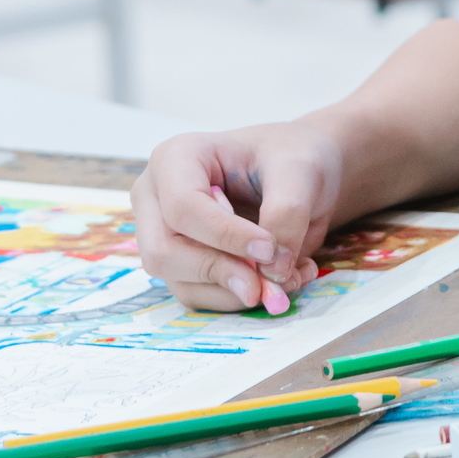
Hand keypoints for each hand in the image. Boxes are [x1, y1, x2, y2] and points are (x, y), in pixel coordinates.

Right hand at [131, 123, 345, 312]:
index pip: (183, 207)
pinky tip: (277, 281)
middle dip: (220, 272)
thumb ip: (287, 214)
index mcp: (175, 158)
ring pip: (180, 283)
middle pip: (164, 252)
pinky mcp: (181, 266)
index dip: (225, 235)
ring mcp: (163, 235)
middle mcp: (157, 198)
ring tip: (288, 278)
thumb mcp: (299, 172)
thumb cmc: (291, 159)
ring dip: (235, 293)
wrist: (301, 173)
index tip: (269, 249)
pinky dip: (239, 299)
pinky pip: (199, 297)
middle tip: (270, 282)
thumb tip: (272, 270)